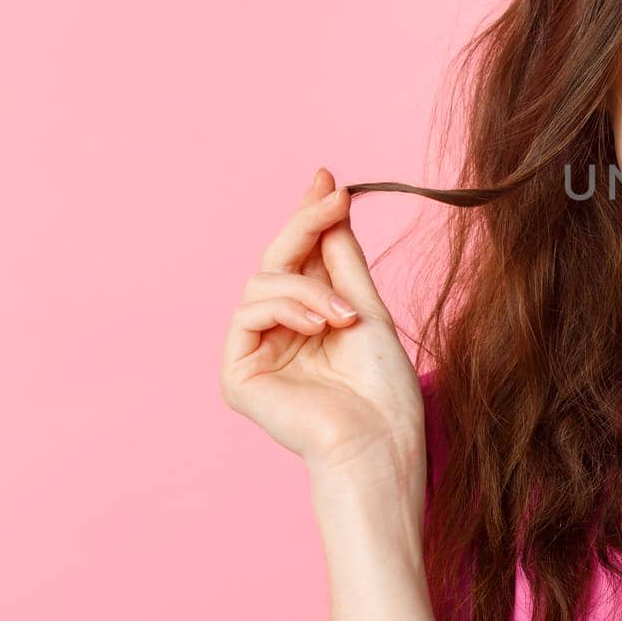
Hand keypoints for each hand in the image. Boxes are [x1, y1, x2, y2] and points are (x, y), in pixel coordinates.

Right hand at [220, 167, 424, 480]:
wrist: (380, 441)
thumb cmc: (384, 389)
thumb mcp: (367, 307)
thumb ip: (341, 259)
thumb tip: (331, 201)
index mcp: (311, 320)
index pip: (302, 260)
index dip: (310, 218)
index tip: (326, 179)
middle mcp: (279, 334)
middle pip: (278, 262)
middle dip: (304, 225)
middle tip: (332, 197)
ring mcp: (256, 353)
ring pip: (263, 282)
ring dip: (308, 287)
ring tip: (346, 315)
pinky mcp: (237, 374)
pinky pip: (248, 313)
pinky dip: (287, 308)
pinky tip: (322, 325)